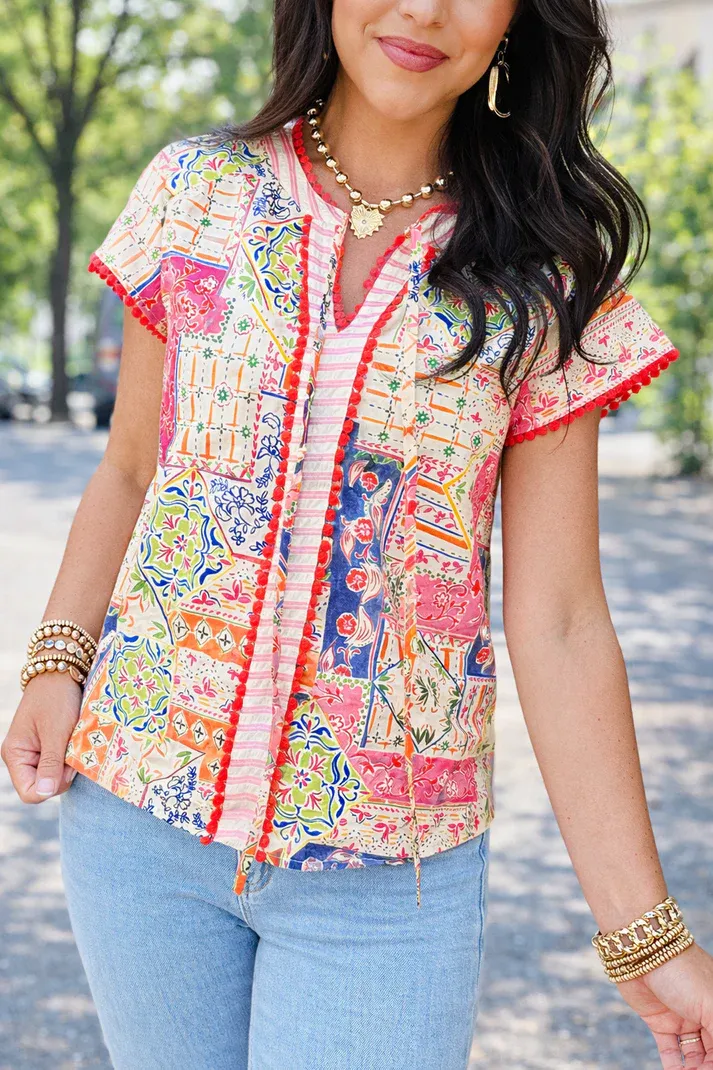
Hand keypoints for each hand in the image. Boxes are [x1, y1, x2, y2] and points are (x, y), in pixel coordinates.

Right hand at [1, 674, 81, 801]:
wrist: (61, 672)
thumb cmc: (57, 698)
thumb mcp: (56, 731)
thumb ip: (51, 763)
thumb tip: (45, 793)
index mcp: (15, 754)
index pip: (30, 792)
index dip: (52, 787)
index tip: (68, 766)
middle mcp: (21, 757)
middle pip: (44, 786)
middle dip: (63, 774)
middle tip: (74, 750)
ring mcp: (34, 752)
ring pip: (54, 776)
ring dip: (68, 765)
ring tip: (74, 743)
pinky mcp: (46, 747)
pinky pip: (59, 764)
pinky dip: (69, 757)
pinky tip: (74, 742)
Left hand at [617, 942, 712, 1066]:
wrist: (642, 948)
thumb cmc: (682, 970)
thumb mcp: (711, 1005)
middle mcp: (704, 1015)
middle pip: (710, 1052)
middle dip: (705, 1067)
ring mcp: (682, 1018)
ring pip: (693, 1055)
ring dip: (691, 1069)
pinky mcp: (659, 1020)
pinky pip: (670, 1050)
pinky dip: (673, 1066)